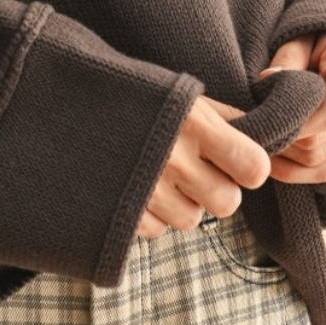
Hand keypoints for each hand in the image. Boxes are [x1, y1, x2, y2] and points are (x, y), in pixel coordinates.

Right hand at [136, 94, 271, 238]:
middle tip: (195, 169)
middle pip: (227, 203)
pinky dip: (152, 215)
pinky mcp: (123, 214)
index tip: (236, 159)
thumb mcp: (178, 93)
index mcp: (192, 123)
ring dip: (183, 203)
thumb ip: (221, 116)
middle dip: (216, 189)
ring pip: (193, 220)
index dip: (249, 167)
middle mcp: (173, 159)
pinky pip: (158, 231)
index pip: (254, 167)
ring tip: (160, 174)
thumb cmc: (130, 94)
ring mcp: (147, 191)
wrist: (61, 104)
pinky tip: (137, 187)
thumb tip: (263, 136)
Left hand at [257, 30, 325, 183]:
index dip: (296, 124)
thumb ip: (287, 58)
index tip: (263, 121)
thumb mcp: (300, 34)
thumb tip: (266, 80)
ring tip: (256, 145)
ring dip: (283, 160)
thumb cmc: (319, 33)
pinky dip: (297, 172)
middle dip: (280, 141)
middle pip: (320, 141)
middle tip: (247, 133)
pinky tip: (273, 161)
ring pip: (322, 162)